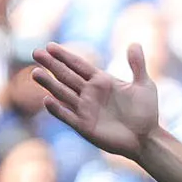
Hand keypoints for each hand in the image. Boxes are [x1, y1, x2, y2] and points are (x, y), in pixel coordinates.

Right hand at [26, 41, 160, 159]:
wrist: (146, 138)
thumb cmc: (146, 113)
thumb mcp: (144, 85)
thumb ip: (137, 65)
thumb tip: (135, 43)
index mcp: (101, 81)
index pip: (78, 65)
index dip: (64, 56)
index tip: (50, 46)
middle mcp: (90, 94)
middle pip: (66, 76)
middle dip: (51, 64)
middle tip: (35, 53)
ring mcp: (86, 110)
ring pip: (63, 93)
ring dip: (49, 84)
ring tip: (35, 72)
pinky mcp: (85, 126)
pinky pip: (68, 116)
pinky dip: (58, 109)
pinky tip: (47, 100)